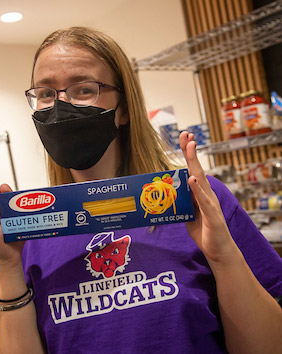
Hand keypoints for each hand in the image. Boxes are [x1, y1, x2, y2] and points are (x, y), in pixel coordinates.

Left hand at [179, 132, 238, 265]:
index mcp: (200, 193)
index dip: (188, 155)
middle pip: (197, 169)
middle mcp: (206, 195)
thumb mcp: (188, 214)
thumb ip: (182, 202)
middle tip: (186, 135)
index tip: (184, 139)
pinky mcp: (212, 216)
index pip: (193, 170)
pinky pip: (204, 201)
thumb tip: (170, 192)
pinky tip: (192, 179)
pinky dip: (198, 190)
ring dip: (194, 163)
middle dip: (190, 152)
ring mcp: (210, 204)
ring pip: (201, 180)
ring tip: (190, 147)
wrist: (218, 251)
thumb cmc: (204, 231)